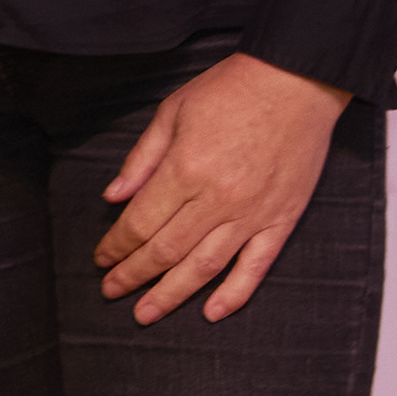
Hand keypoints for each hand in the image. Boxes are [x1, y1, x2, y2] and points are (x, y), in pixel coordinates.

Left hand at [93, 52, 350, 322]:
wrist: (296, 82)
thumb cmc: (230, 90)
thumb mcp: (171, 112)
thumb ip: (142, 160)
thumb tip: (113, 198)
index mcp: (186, 170)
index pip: (141, 222)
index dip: (117, 246)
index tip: (100, 259)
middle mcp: (219, 199)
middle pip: (167, 250)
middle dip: (134, 275)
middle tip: (111, 292)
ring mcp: (254, 213)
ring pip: (206, 266)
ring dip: (173, 294)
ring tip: (147, 314)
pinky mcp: (282, 219)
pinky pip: (256, 266)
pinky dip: (234, 293)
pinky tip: (211, 312)